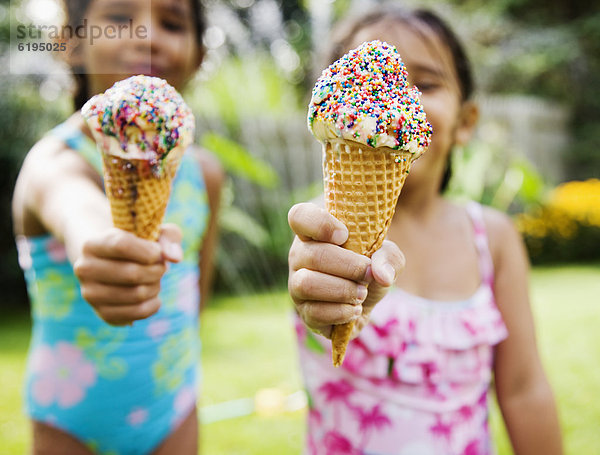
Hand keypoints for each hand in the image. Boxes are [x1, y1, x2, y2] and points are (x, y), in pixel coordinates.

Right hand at [73, 224, 182, 324]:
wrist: (112, 262)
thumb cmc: (137, 243)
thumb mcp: (152, 231)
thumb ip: (168, 237)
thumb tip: (174, 258)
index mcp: (92, 244)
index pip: (122, 245)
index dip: (149, 250)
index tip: (158, 252)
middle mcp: (85, 269)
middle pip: (132, 273)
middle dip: (156, 270)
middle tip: (161, 266)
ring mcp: (91, 294)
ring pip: (137, 294)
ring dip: (156, 286)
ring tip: (155, 278)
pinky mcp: (103, 313)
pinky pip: (138, 312)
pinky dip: (154, 303)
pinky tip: (153, 294)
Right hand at [288, 203, 404, 338]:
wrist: (365, 301)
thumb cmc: (369, 267)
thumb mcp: (386, 255)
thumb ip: (388, 257)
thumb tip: (380, 275)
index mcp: (314, 232)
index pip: (299, 216)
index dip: (320, 224)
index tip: (345, 235)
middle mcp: (299, 256)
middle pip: (312, 255)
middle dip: (348, 266)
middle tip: (367, 273)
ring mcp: (297, 285)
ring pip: (307, 284)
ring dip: (342, 290)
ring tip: (361, 293)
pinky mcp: (304, 312)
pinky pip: (314, 313)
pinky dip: (341, 312)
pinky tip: (354, 309)